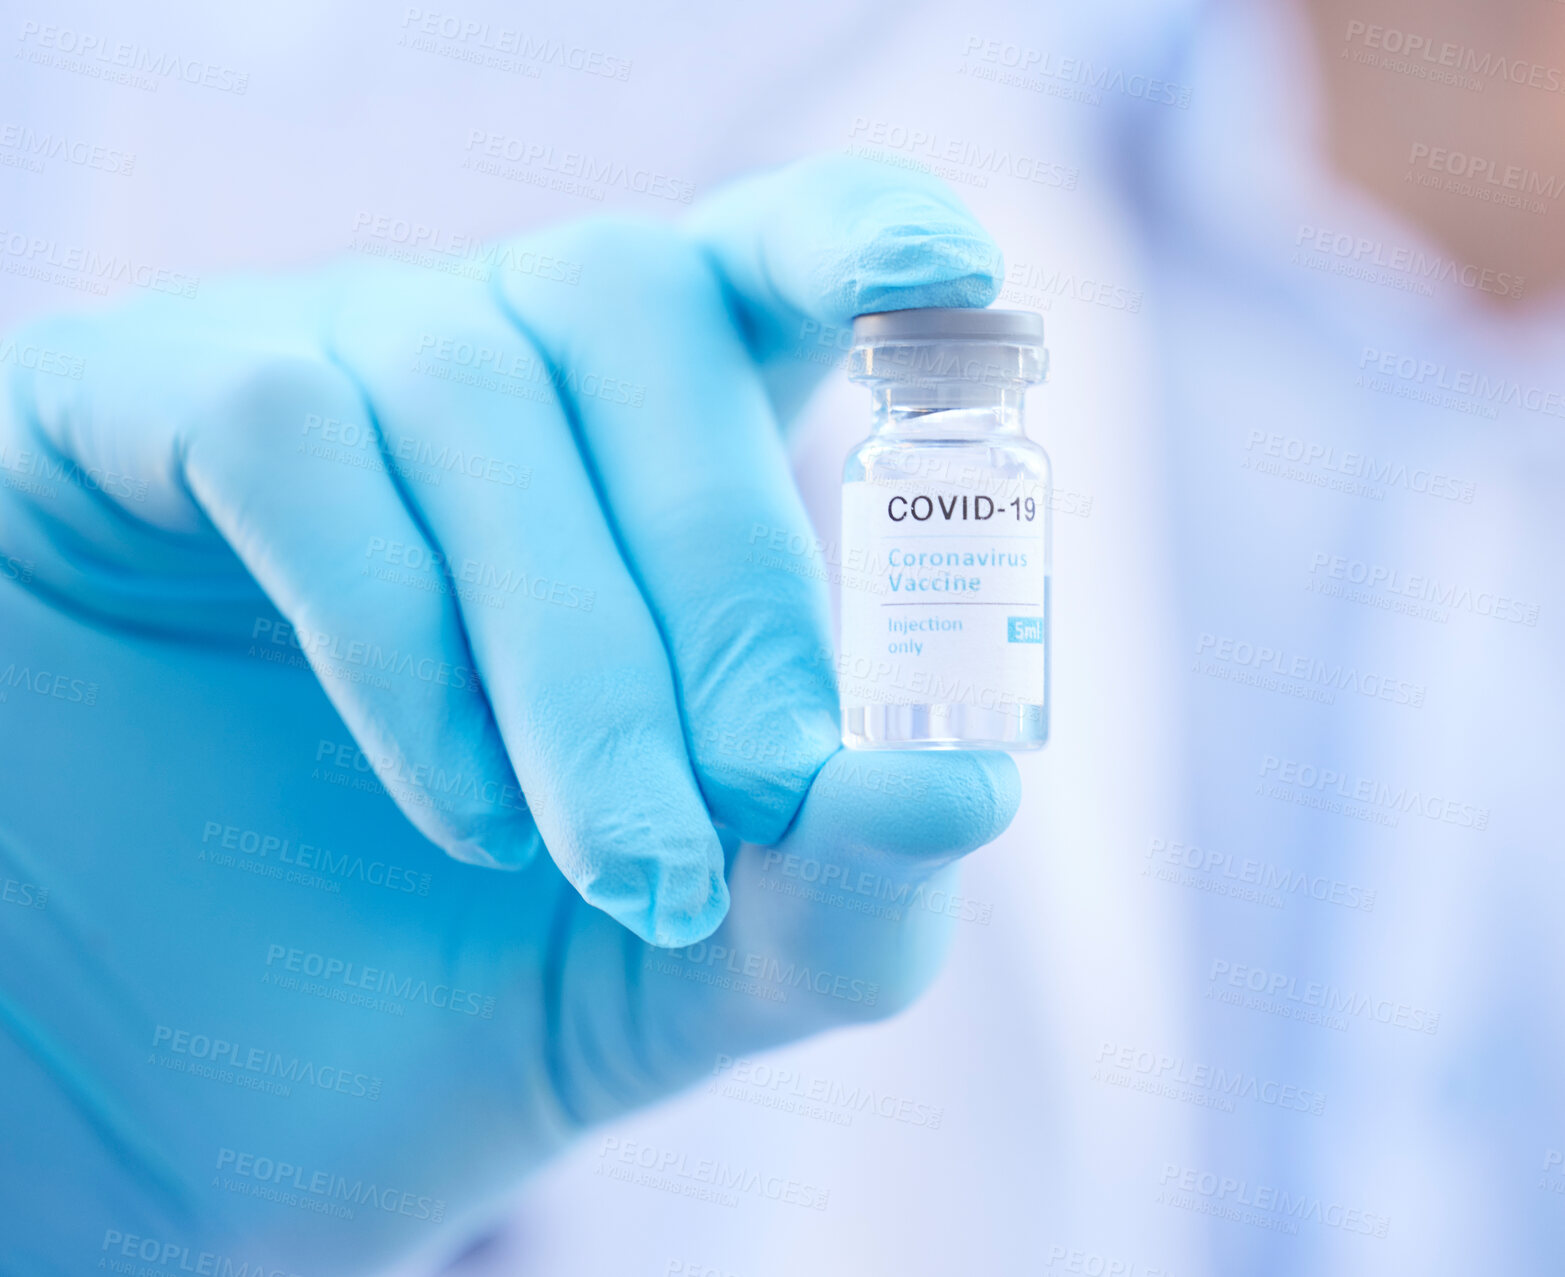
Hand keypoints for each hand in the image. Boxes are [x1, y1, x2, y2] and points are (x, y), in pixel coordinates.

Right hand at [0, 154, 1017, 1270]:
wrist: (173, 1085)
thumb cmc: (452, 990)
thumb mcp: (696, 969)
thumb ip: (844, 887)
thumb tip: (975, 779)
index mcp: (645, 448)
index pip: (770, 256)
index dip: (860, 237)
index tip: (963, 288)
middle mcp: (485, 363)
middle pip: (639, 303)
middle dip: (733, 568)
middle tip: (767, 780)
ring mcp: (310, 366)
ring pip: (475, 388)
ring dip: (575, 648)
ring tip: (619, 862)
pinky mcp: (134, 405)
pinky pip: (290, 434)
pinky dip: (400, 632)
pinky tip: (451, 800)